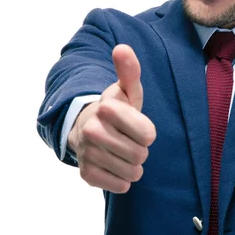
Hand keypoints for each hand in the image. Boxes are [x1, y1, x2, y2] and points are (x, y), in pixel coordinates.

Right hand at [68, 44, 156, 193]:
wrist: (87, 129)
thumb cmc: (117, 109)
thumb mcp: (127, 90)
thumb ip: (129, 71)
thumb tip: (122, 48)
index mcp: (107, 108)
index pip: (148, 135)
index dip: (147, 132)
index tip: (137, 125)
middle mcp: (92, 131)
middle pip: (141, 155)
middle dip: (140, 149)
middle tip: (129, 140)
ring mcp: (87, 153)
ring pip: (132, 172)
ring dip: (133, 165)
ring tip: (123, 152)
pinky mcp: (86, 174)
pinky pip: (120, 185)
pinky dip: (122, 179)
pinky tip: (115, 166)